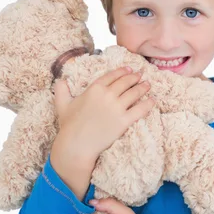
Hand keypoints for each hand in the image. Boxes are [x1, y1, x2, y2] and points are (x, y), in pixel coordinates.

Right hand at [50, 67, 154, 197]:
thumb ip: (61, 90)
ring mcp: (117, 107)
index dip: (122, 71)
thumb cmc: (69, 126)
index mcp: (94, 89)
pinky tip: (153, 100)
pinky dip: (148, 104)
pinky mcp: (124, 120)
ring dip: (143, 87)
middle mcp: (107, 95)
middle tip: (140, 75)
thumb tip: (60, 80)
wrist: (77, 144)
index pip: (112, 76)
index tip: (128, 69)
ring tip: (148, 85)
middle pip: (125, 82)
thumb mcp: (62, 104)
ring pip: (134, 93)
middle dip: (134, 77)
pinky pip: (140, 109)